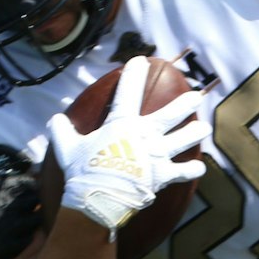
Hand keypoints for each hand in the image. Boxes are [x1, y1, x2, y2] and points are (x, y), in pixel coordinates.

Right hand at [45, 56, 210, 233]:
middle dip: (185, 103)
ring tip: (204, 129)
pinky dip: (191, 171)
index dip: (134, 74)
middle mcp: (146, 135)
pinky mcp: (164, 175)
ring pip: (185, 140)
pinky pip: (183, 172)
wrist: (99, 197)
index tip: (141, 61)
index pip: (128, 92)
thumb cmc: (82, 170)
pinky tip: (199, 169)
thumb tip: (54, 120)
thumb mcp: (67, 147)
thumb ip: (62, 131)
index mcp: (122, 124)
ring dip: (195, 134)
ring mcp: (158, 155)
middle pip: (171, 114)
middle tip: (197, 96)